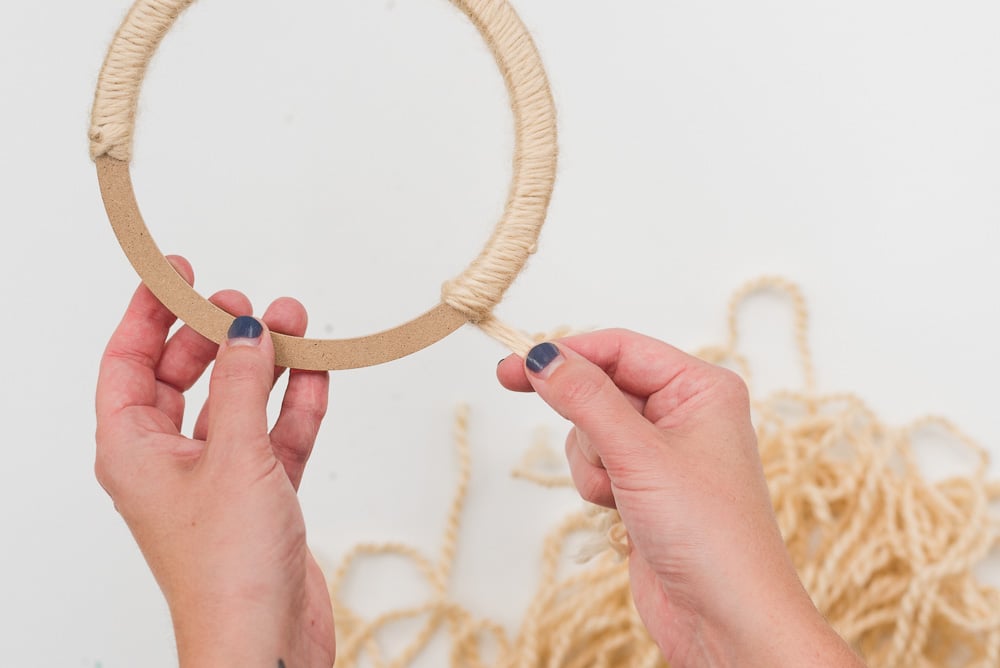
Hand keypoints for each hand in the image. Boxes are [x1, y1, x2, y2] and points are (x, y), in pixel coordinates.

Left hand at [95, 257, 333, 667]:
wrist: (266, 638)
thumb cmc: (228, 567)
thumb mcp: (233, 456)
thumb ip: (242, 385)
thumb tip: (247, 329)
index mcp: (133, 450)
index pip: (129, 362)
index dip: (148, 311)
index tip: (176, 270)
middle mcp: (170, 460)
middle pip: (185, 376)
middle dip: (218, 335)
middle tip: (248, 303)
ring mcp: (218, 477)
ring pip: (238, 401)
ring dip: (266, 364)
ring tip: (296, 323)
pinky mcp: (261, 495)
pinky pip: (277, 433)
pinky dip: (296, 404)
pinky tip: (317, 373)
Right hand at [498, 330, 862, 667]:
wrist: (726, 619)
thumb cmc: (709, 534)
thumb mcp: (639, 454)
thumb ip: (586, 399)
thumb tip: (544, 356)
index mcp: (701, 388)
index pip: (621, 348)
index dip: (567, 351)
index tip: (517, 361)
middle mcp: (686, 413)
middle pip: (602, 384)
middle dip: (580, 413)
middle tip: (511, 382)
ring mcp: (664, 452)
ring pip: (593, 427)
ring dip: (590, 458)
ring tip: (614, 490)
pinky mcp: (646, 486)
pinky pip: (598, 463)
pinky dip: (594, 482)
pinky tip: (617, 509)